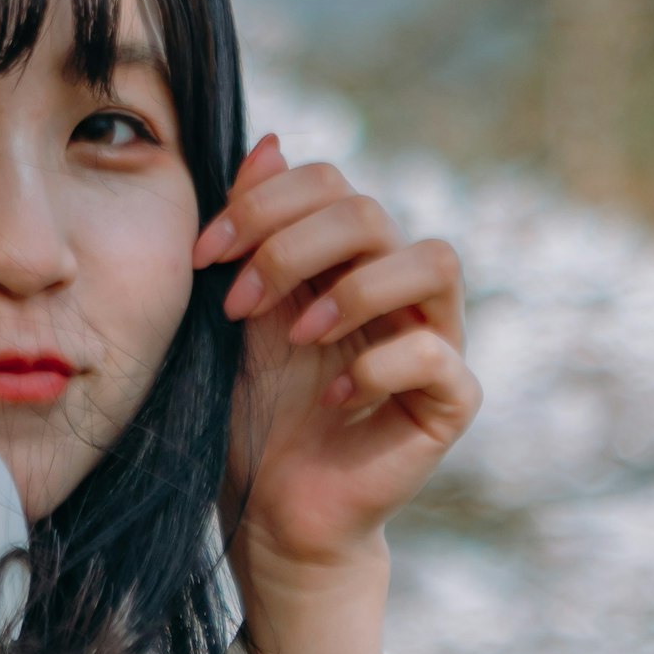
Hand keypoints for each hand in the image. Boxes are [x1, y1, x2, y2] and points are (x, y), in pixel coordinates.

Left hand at [197, 135, 480, 581]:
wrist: (272, 511)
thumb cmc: (255, 413)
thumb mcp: (241, 313)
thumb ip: (256, 233)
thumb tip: (269, 143)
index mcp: (347, 257)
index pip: (329, 184)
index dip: (263, 203)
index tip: (202, 255)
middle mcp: (398, 286)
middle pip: (371, 211)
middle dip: (292, 246)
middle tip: (238, 303)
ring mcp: (434, 339)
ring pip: (434, 259)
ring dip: (353, 289)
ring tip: (299, 336)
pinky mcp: (451, 401)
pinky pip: (437, 354)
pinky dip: (377, 365)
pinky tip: (330, 398)